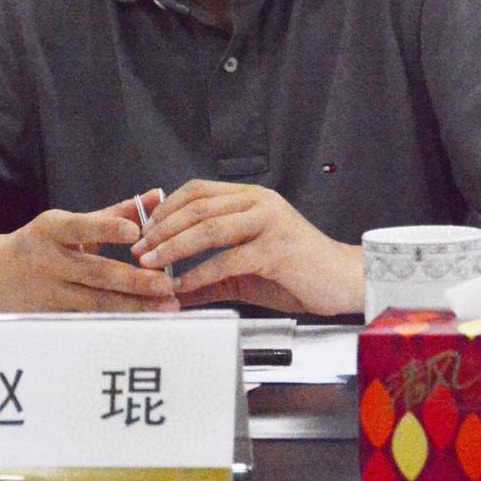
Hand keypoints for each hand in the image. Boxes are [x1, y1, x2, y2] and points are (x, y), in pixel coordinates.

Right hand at [0, 194, 178, 311]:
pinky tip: (147, 324)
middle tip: (167, 284)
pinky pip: (91, 322)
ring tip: (167, 307)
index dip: (106, 229)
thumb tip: (159, 196)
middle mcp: (49, 262)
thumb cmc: (42, 244)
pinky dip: (120, 322)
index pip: (80, 227)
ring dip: (134, 307)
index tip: (133, 232)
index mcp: (51, 231)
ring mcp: (49, 294)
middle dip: (134, 281)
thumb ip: (116, 213)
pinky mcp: (53, 319)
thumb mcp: (70, 223)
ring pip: (96, 303)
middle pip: (95, 273)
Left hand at [130, 180, 361, 314]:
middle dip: (161, 230)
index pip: (197, 191)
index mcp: (251, 198)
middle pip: (197, 207)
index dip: (165, 209)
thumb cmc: (296, 272)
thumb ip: (208, 276)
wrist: (343, 281)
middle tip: (138, 250)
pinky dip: (199, 273)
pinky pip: (228, 259)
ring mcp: (269, 222)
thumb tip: (170, 290)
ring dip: (173, 248)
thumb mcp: (244, 272)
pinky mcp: (277, 249)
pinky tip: (182, 286)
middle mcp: (259, 202)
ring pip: (208, 228)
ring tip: (151, 265)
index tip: (143, 230)